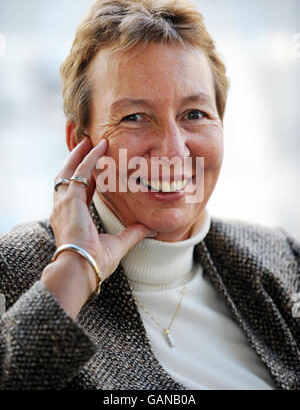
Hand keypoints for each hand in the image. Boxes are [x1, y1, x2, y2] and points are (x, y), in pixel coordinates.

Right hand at [41, 136, 154, 317]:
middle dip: (77, 159)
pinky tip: (98, 147)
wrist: (81, 270)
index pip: (78, 191)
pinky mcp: (69, 199)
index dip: (87, 178)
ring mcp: (63, 202)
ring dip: (80, 154)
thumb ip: (133, 233)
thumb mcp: (118, 244)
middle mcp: (63, 207)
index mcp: (71, 217)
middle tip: (88, 144)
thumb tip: (151, 228)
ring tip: (90, 140)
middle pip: (67, 175)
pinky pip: (80, 172)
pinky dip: (89, 158)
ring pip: (70, 170)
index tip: (97, 168)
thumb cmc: (95, 262)